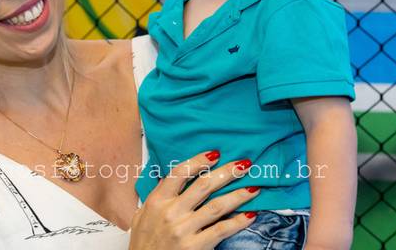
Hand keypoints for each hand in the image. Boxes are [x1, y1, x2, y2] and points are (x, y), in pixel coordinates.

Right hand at [129, 152, 259, 249]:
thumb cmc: (144, 244)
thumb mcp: (142, 215)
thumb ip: (156, 196)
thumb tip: (171, 178)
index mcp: (157, 201)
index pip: (179, 173)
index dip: (199, 161)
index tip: (215, 154)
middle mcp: (171, 212)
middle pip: (203, 185)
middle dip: (227, 172)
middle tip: (243, 165)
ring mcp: (183, 230)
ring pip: (216, 206)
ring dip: (238, 195)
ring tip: (254, 188)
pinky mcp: (194, 246)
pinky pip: (221, 230)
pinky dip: (238, 222)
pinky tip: (249, 215)